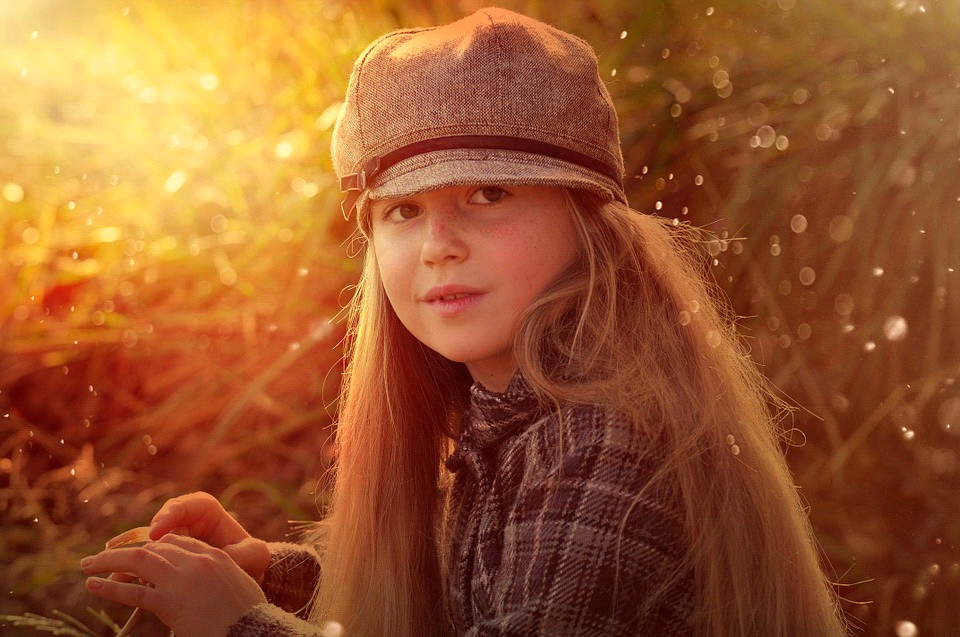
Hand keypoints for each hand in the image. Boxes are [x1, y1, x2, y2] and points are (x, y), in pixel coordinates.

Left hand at [81, 534, 266, 636]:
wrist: (252, 630)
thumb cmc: (248, 617)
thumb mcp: (238, 587)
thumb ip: (219, 579)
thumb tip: (205, 588)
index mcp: (215, 557)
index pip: (179, 541)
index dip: (155, 545)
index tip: (139, 552)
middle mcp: (197, 561)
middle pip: (154, 548)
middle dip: (125, 551)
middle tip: (100, 557)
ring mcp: (182, 579)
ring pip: (138, 561)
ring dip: (109, 561)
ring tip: (88, 565)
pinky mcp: (170, 601)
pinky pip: (134, 592)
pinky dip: (111, 588)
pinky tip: (93, 586)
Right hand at [149, 491, 269, 582]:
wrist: (244, 573)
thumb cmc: (249, 556)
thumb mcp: (253, 554)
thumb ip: (240, 553)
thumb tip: (224, 557)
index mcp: (206, 509)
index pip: (183, 505)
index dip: (167, 516)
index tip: (156, 532)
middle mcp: (186, 520)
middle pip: (161, 524)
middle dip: (152, 540)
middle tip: (144, 556)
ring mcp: (174, 537)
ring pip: (154, 544)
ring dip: (145, 558)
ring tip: (138, 573)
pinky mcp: (167, 555)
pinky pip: (152, 560)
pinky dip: (145, 570)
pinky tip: (139, 583)